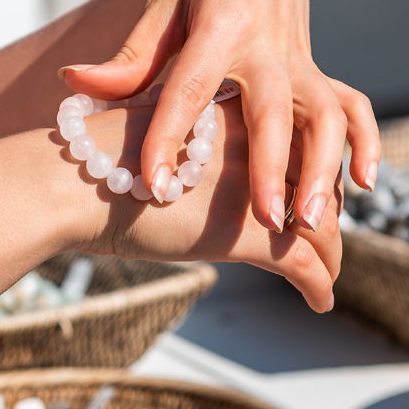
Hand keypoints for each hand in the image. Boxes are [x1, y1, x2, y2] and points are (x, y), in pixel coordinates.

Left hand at [58, 0, 379, 236]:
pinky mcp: (318, 72)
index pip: (193, 85)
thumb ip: (129, 55)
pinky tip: (365, 186)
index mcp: (222, 19)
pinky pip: (354, 106)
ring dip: (324, 168)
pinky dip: (366, 143)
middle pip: (275, 109)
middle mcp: (270, 41)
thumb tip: (75, 82)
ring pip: (326, 113)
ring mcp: (302, 59)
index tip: (155, 184)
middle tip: (266, 220)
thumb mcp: (160, 4)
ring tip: (311, 221)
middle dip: (272, 166)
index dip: (171, 136)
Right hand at [71, 99, 340, 311]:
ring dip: (330, 255)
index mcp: (238, 108)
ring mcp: (261, 187)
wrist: (79, 178)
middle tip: (320, 235)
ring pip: (322, 225)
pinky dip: (319, 285)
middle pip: (319, 180)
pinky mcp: (251, 233)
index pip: (297, 138)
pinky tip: (320, 300)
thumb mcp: (152, 132)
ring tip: (327, 273)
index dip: (305, 171)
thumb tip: (181, 162)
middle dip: (323, 213)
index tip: (301, 193)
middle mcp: (261, 141)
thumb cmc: (96, 160)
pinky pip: (306, 263)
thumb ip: (182, 141)